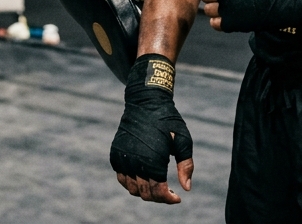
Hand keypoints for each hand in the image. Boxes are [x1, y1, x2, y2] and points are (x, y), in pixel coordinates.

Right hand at [110, 55, 193, 203]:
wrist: (145, 102)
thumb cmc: (168, 120)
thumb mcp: (183, 141)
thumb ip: (186, 166)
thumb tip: (186, 188)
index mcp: (153, 161)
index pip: (158, 192)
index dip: (169, 199)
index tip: (178, 197)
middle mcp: (135, 162)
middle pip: (144, 193)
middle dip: (158, 197)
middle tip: (169, 193)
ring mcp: (123, 158)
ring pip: (131, 188)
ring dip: (144, 192)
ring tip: (156, 186)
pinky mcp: (116, 153)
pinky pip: (121, 177)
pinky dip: (131, 182)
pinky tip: (143, 177)